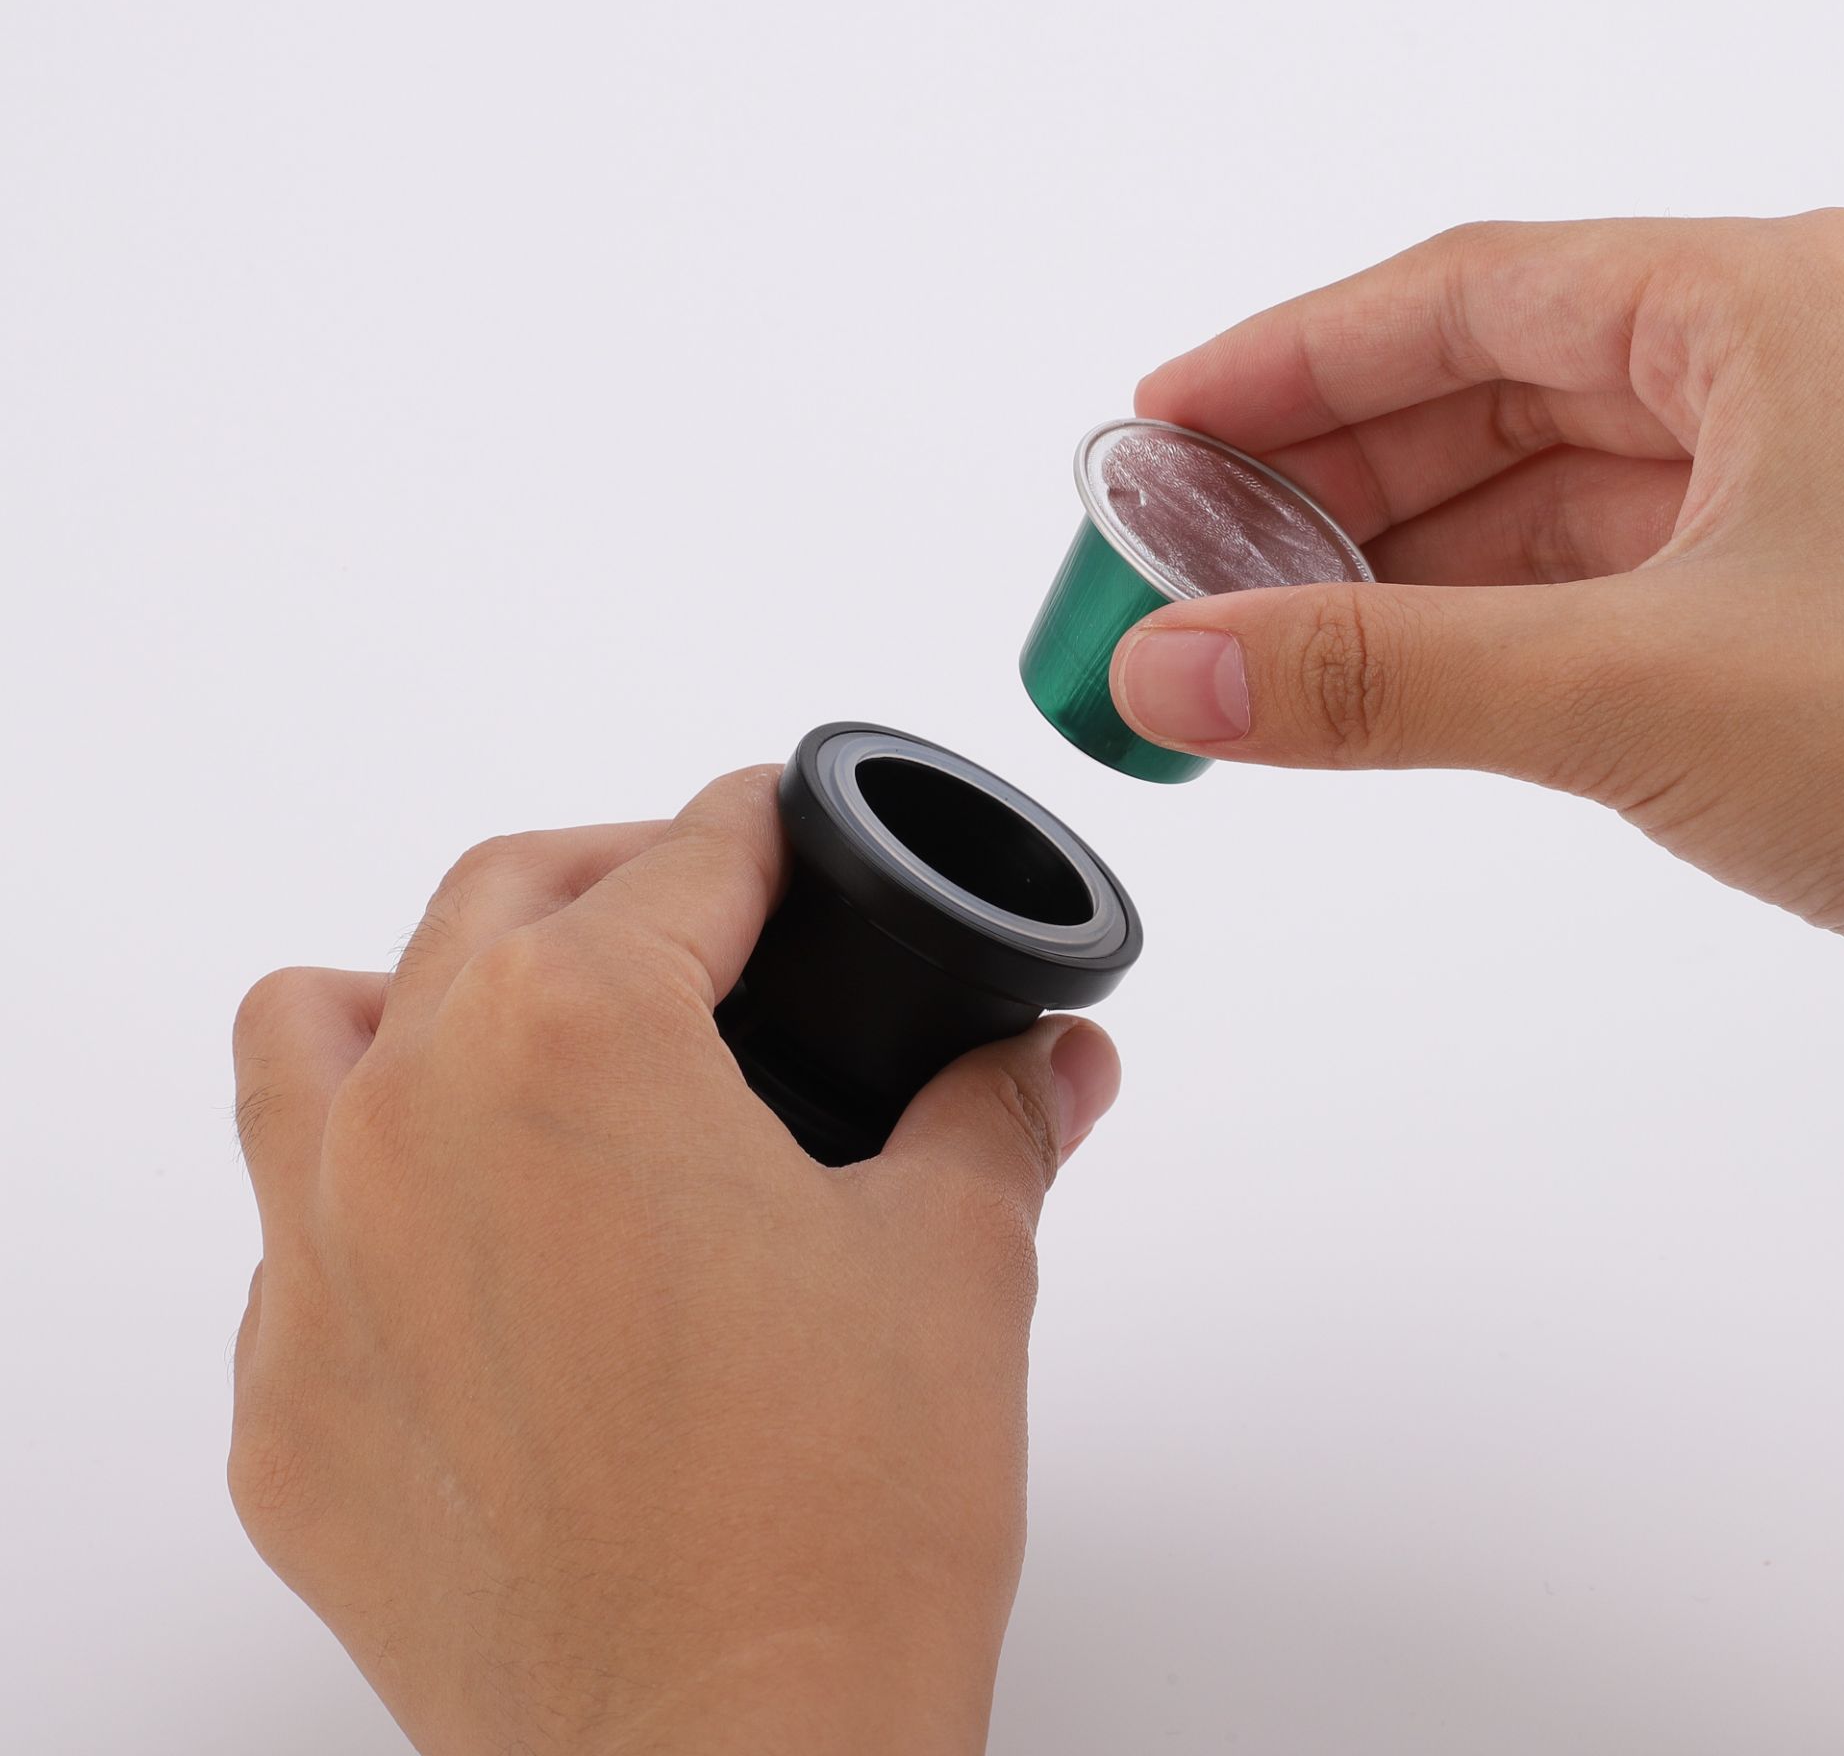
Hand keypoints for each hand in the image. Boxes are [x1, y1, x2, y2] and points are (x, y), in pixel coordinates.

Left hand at [228, 769, 1120, 1755]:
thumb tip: (1048, 1054)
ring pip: (317, 1030)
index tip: (780, 827)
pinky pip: (289, 1231)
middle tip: (707, 919)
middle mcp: (413, 1120)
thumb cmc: (834, 1523)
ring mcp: (319, 1267)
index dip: (757, 828)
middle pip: (495, 900)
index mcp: (576, 1043)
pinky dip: (369, 1189)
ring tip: (529, 1038)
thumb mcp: (958, 1262)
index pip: (681, 860)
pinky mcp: (288, 1410)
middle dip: (614, 878)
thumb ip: (997, 1111)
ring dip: (421, 995)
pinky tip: (482, 1249)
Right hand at [1111, 211, 1843, 983]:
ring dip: (1395, 556)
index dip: (1290, 357)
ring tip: (1255, 621)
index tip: (1161, 420)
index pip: (1460, 294)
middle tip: (1182, 544)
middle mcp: (1784, 374)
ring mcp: (1803, 491)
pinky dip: (1480, 625)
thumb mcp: (1639, 690)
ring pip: (1540, 493)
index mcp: (1759, 311)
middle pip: (1488, 386)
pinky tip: (1392, 672)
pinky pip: (1595, 582)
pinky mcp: (1810, 604)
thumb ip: (1381, 679)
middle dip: (1326, 469)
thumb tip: (1179, 673)